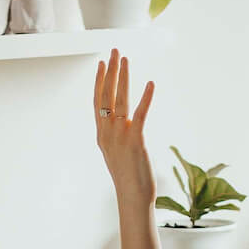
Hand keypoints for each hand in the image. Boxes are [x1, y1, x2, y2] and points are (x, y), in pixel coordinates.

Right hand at [93, 49, 156, 208]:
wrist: (132, 198)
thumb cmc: (128, 179)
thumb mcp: (116, 154)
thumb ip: (116, 137)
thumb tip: (122, 125)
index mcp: (102, 135)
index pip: (98, 101)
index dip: (99, 81)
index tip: (101, 64)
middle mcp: (107, 132)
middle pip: (106, 95)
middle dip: (110, 71)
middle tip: (114, 51)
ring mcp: (120, 136)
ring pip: (119, 100)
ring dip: (123, 77)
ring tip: (125, 59)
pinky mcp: (135, 141)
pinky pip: (140, 114)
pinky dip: (146, 98)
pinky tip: (150, 83)